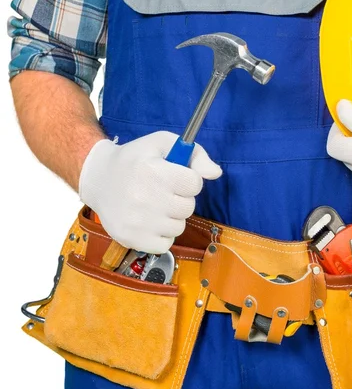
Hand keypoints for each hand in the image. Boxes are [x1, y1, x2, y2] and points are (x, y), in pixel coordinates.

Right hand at [79, 132, 221, 253]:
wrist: (98, 178)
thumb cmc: (136, 159)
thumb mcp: (163, 143)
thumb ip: (195, 153)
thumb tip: (215, 172)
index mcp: (153, 171)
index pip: (195, 183)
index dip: (188, 179)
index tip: (175, 176)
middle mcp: (144, 197)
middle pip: (188, 207)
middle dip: (180, 199)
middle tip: (162, 191)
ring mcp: (137, 221)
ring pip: (179, 227)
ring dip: (172, 217)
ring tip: (154, 205)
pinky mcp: (132, 238)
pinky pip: (165, 244)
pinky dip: (161, 235)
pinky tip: (149, 221)